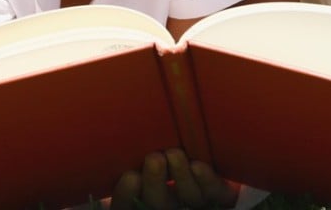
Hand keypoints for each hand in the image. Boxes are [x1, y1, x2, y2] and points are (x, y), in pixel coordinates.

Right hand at [111, 149, 238, 209]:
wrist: (209, 154)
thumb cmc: (162, 144)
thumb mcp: (142, 147)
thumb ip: (134, 147)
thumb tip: (111, 127)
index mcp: (143, 195)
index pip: (127, 204)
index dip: (126, 195)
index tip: (130, 176)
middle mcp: (168, 202)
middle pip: (158, 202)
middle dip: (156, 182)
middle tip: (154, 158)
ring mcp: (194, 200)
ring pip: (187, 197)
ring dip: (181, 175)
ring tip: (175, 153)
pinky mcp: (219, 195)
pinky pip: (214, 193)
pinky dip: (206, 180)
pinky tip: (197, 165)